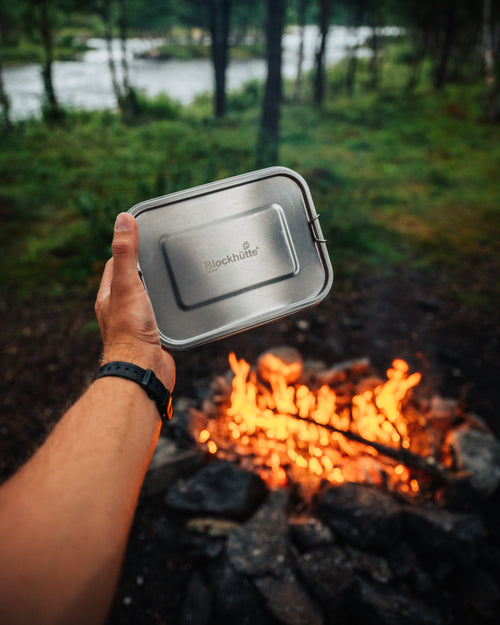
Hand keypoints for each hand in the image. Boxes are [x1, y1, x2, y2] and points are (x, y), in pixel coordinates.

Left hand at [95, 213, 174, 391]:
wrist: (143, 371)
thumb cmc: (131, 331)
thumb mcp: (128, 284)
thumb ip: (126, 253)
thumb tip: (122, 219)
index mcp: (109, 297)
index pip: (114, 265)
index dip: (125, 250)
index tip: (140, 236)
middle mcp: (120, 311)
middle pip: (132, 283)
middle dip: (145, 269)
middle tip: (163, 255)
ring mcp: (136, 325)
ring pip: (147, 300)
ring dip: (158, 290)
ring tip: (176, 277)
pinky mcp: (152, 338)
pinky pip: (160, 317)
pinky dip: (169, 309)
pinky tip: (182, 307)